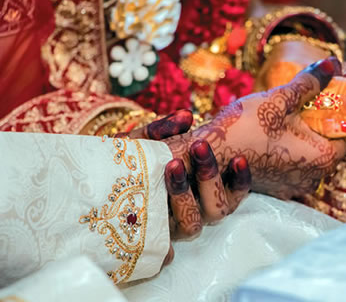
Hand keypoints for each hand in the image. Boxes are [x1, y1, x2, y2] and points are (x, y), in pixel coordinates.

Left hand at [115, 110, 250, 265]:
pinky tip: (158, 226)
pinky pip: (163, 249)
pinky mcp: (147, 242)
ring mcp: (169, 227)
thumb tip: (186, 117)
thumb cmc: (123, 161)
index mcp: (198, 191)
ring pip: (193, 224)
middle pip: (216, 208)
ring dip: (187, 194)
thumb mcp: (143, 141)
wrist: (84, 181)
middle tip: (199, 145)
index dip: (240, 180)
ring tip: (173, 163)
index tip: (238, 158)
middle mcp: (190, 211)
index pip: (232, 192)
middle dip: (210, 175)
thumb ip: (164, 128)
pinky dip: (165, 248)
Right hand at [165, 57, 345, 198]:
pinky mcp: (280, 182)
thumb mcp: (278, 100)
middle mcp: (313, 176)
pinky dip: (302, 138)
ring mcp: (295, 182)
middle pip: (335, 140)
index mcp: (321, 158)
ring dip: (317, 124)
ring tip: (311, 98)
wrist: (206, 155)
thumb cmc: (242, 129)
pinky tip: (291, 120)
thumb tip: (334, 63)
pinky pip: (300, 158)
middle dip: (335, 111)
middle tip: (332, 85)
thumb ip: (309, 83)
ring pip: (317, 149)